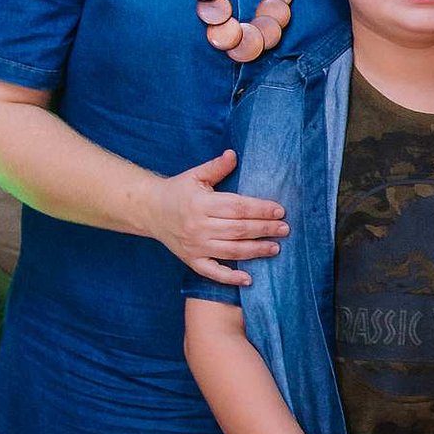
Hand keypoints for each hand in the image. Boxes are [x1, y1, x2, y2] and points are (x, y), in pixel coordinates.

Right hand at [147, 149, 288, 285]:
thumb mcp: (195, 175)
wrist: (149, 210)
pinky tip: (248, 279)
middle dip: (264, 229)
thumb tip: (233, 154)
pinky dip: (230, 278)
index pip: (237, 207)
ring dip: (256, 250)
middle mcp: (198, 226)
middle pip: (238, 230)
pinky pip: (213, 272)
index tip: (279, 210)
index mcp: (201, 203)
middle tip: (284, 229)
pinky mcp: (191, 260)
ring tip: (275, 247)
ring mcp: (195, 246)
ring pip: (231, 251)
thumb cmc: (177, 191)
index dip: (260, 209)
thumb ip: (216, 167)